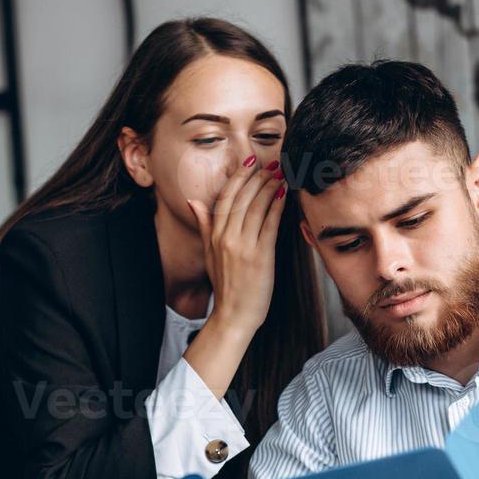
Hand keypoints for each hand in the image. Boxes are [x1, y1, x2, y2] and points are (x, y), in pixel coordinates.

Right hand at [185, 156, 285, 336]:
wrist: (233, 315)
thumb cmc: (225, 286)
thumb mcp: (208, 253)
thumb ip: (204, 225)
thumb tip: (194, 202)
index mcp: (215, 235)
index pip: (226, 197)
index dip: (238, 177)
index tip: (249, 163)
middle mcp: (227, 237)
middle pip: (243, 198)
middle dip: (257, 177)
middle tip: (271, 163)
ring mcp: (244, 246)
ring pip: (257, 207)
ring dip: (269, 187)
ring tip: (280, 174)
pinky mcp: (261, 256)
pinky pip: (270, 224)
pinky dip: (277, 206)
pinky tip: (284, 194)